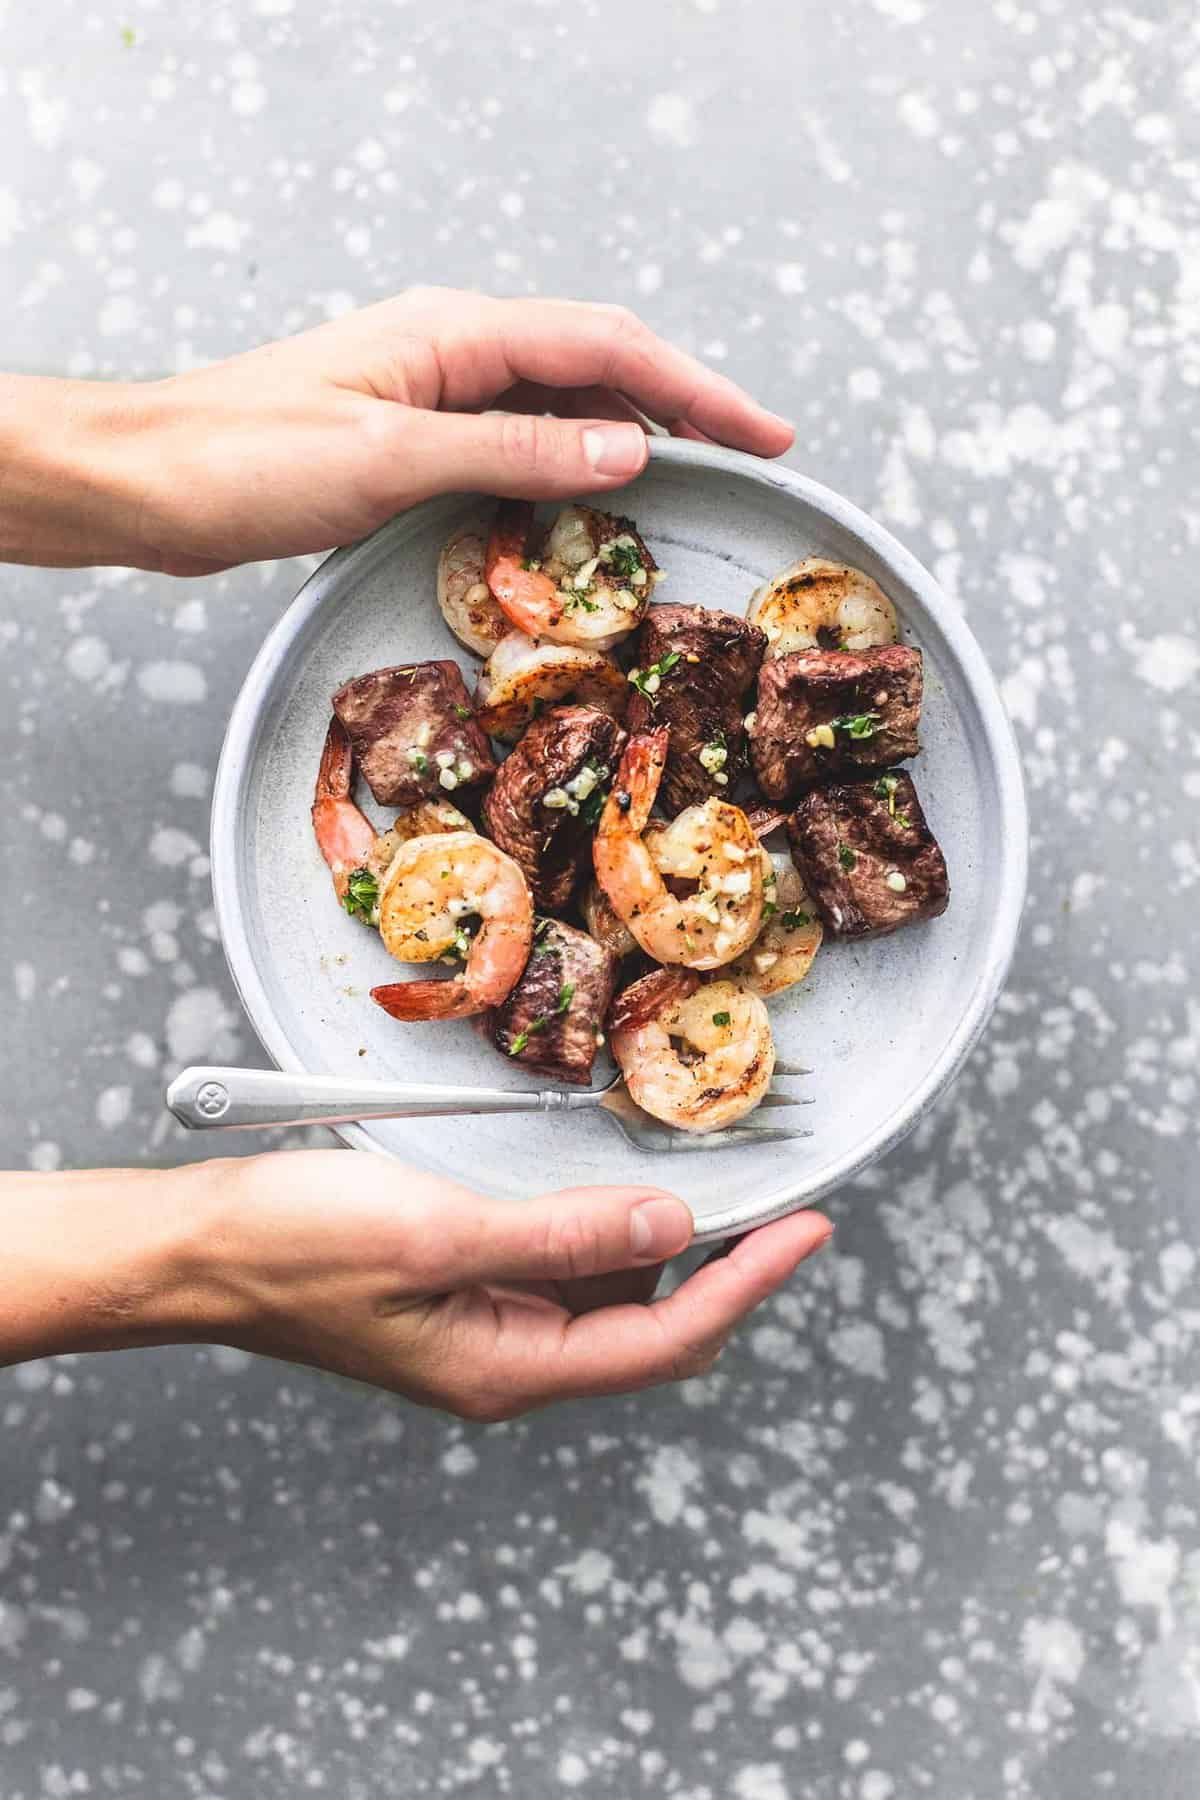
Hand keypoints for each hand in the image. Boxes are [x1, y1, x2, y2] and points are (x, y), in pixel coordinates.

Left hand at [0, 289, 792, 574]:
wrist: (153, 481)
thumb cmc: (250, 458)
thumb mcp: (395, 459)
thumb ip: (516, 450)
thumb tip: (630, 448)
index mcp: (456, 332)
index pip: (609, 347)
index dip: (698, 390)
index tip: (765, 434)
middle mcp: (454, 348)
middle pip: (597, 366)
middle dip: (681, 408)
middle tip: (749, 461)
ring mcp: (435, 388)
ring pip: (560, 403)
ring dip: (627, 439)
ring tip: (690, 489)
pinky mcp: (414, 433)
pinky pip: (517, 438)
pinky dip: (567, 466)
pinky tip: (587, 504)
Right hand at [191, 1151, 830, 1418]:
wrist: (202, 1250)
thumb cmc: (296, 1248)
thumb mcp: (436, 1236)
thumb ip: (561, 1236)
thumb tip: (672, 1227)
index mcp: (508, 1369)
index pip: (666, 1340)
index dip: (749, 1285)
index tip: (811, 1231)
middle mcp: (510, 1360)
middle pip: (654, 1331)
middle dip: (729, 1272)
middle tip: (789, 1206)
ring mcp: (489, 1327)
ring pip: (615, 1301)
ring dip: (673, 1250)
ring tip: (728, 1187)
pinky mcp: (468, 1288)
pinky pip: (566, 1270)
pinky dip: (612, 1233)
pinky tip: (625, 1189)